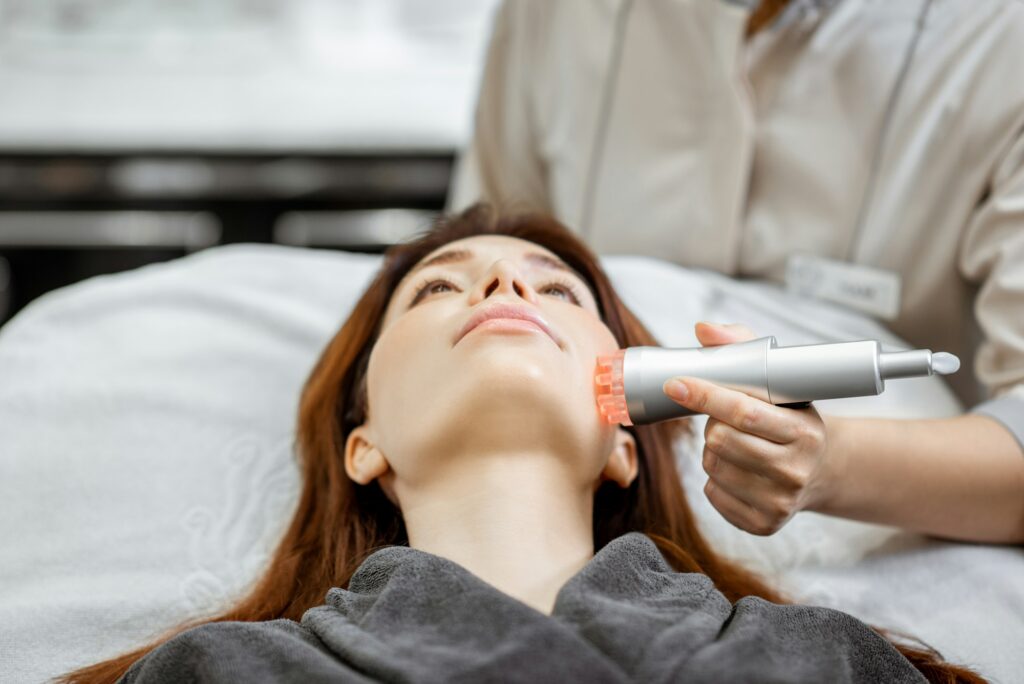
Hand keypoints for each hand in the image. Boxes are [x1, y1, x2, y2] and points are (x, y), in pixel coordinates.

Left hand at [663, 322, 836, 535]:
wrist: (821, 470)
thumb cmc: (790, 416)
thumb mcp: (779, 381)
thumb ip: (742, 348)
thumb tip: (703, 329)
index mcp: (804, 432)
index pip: (743, 412)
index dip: (705, 395)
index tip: (675, 383)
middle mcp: (796, 470)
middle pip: (720, 441)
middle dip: (712, 424)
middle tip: (727, 420)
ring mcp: (780, 502)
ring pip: (712, 465)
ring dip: (713, 450)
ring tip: (738, 445)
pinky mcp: (763, 524)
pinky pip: (712, 494)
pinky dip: (715, 478)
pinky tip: (739, 470)